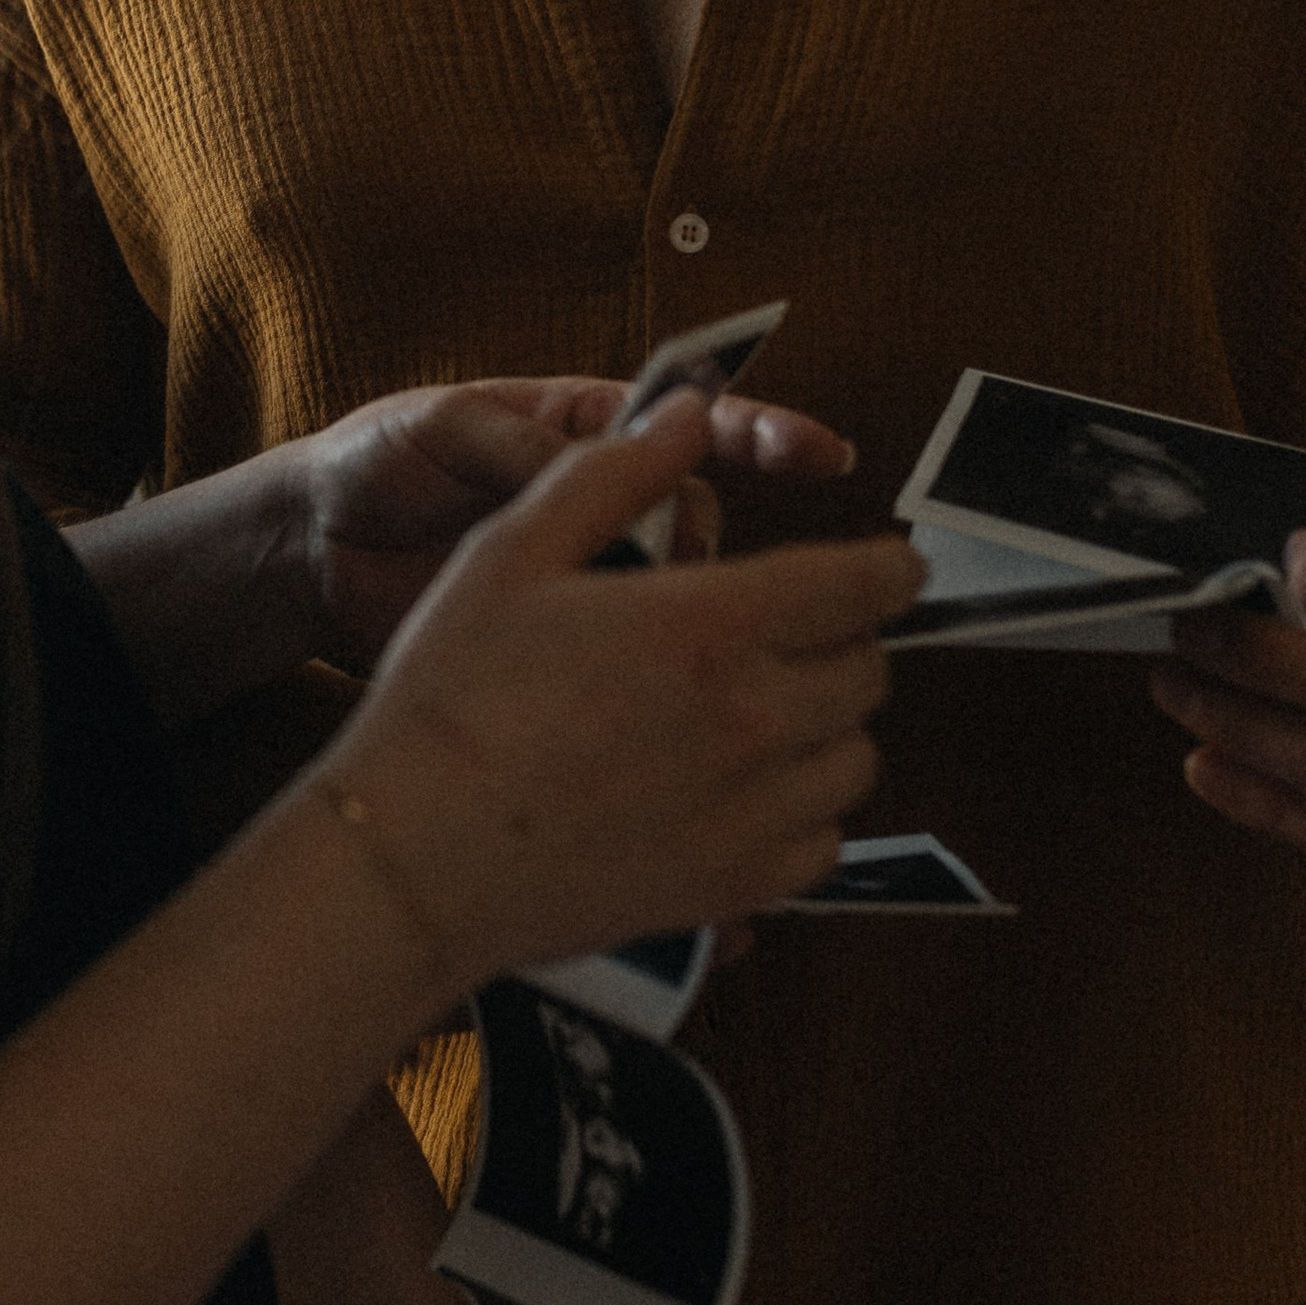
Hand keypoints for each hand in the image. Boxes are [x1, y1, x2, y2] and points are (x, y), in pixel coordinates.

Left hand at [297, 373, 857, 667]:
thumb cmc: (378, 461)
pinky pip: (632, 662)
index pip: (701, 428)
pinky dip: (650, 671)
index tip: (825, 452)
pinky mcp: (569, 648)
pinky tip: (646, 686)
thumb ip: (536, 439)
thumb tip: (634, 448)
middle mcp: (609, 507)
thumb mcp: (448, 427)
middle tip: (655, 558)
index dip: (770, 435)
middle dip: (700, 539)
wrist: (310, 551)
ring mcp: (593, 582)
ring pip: (678, 601)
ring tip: (619, 624)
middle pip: (703, 523)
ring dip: (670, 612)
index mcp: (590, 434)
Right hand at [311, 393, 921, 990]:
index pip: (861, 586)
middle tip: (796, 635)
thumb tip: (690, 415)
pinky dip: (806, 812)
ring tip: (765, 711)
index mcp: (708, 627)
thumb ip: (612, 474)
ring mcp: (750, 815)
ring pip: (857, 759)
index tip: (892, 567)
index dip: (891, 569)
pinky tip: (746, 792)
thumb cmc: (450, 701)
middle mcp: (751, 722)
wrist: (413, 862)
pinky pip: (824, 843)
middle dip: (847, 641)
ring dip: (829, 726)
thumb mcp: (511, 553)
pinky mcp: (734, 889)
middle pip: (870, 672)